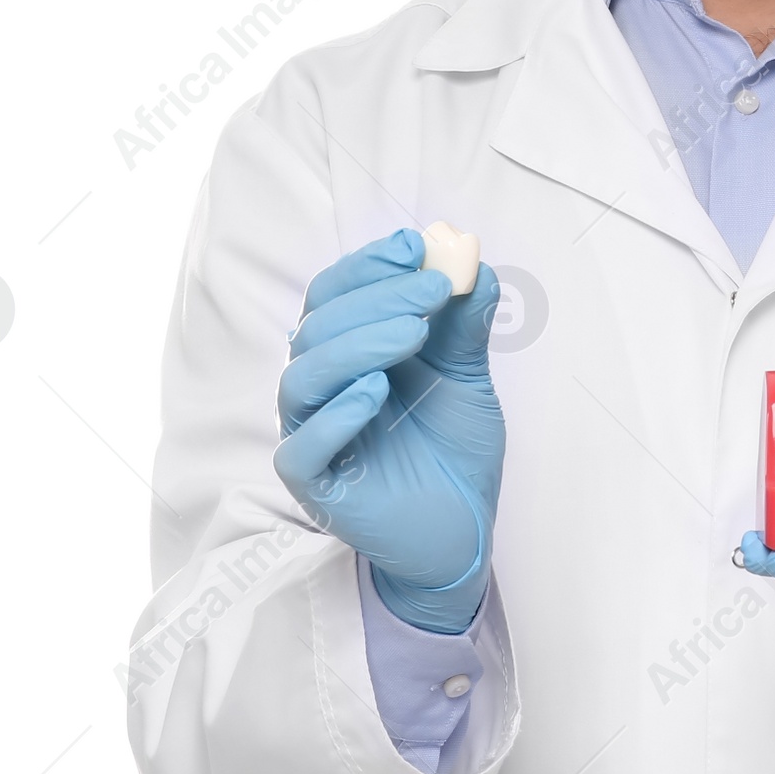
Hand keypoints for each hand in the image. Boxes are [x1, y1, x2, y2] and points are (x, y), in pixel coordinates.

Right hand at [273, 228, 502, 633]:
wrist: (463, 527)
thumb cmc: (453, 447)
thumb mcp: (467, 376)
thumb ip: (463, 324)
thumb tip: (472, 261)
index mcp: (349, 350)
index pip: (336, 293)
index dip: (368, 265)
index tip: (414, 245)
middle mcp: (323, 386)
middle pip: (321, 326)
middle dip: (377, 297)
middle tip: (433, 290)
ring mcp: (313, 434)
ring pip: (303, 377)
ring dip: (356, 345)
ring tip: (412, 333)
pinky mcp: (315, 485)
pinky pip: (302, 448)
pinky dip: (336, 415)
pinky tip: (376, 392)